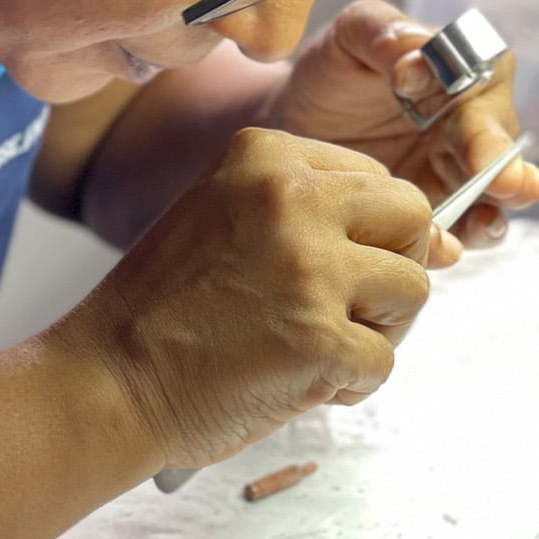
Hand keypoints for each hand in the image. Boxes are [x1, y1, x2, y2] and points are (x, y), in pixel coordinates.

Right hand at [50, 128, 438, 471]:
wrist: (109, 379)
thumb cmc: (166, 308)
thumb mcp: (226, 213)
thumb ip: (307, 207)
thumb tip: (429, 236)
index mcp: (264, 155)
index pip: (372, 176)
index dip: (363, 231)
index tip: (323, 263)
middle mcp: (291, 196)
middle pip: (411, 216)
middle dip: (390, 265)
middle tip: (342, 304)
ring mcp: (309, 266)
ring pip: (414, 287)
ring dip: (378, 327)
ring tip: (318, 343)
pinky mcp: (321, 338)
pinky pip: (385, 362)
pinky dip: (351, 383)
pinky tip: (300, 380)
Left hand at [264, 0, 538, 251]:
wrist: (292, 125)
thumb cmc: (330, 73)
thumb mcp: (348, 38)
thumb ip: (379, 30)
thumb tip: (412, 56)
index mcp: (460, 73)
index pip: (485, 84)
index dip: (477, 101)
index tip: (462, 132)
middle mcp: (470, 127)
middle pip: (498, 147)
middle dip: (499, 165)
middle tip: (502, 181)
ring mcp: (456, 177)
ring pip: (490, 199)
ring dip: (491, 212)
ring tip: (484, 222)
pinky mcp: (437, 218)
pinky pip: (456, 235)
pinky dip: (456, 243)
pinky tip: (447, 249)